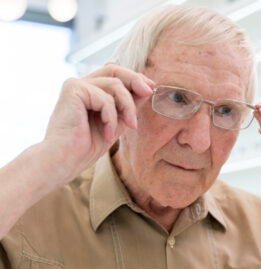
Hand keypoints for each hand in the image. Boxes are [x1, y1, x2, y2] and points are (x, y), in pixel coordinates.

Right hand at [42, 63, 154, 184]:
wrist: (64, 160)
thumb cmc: (86, 146)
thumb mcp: (116, 122)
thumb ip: (127, 105)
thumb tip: (147, 89)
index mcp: (89, 89)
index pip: (114, 73)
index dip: (134, 77)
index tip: (150, 88)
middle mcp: (81, 83)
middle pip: (115, 70)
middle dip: (136, 81)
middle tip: (148, 93)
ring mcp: (75, 84)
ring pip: (115, 85)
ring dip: (127, 107)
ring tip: (129, 126)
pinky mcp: (73, 89)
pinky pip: (105, 99)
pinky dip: (111, 118)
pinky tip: (108, 135)